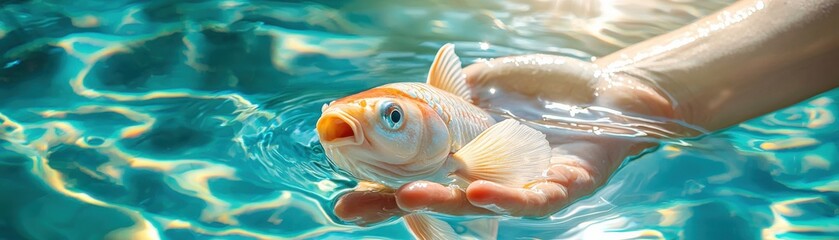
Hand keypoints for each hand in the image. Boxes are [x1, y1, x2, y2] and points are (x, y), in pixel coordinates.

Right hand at [334, 54, 677, 222]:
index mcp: (469, 159)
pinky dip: (503, 197)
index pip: (418, 178)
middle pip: (437, 199)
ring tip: (409, 196)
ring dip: (442, 203)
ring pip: (478, 205)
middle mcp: (491, 180)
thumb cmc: (550, 88)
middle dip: (394, 205)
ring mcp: (525, 188)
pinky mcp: (562, 190)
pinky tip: (477, 191)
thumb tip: (417, 89)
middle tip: (353, 206)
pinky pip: (530, 200)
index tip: (343, 199)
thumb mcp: (491, 81)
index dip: (381, 191)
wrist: (612, 89)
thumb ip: (456, 89)